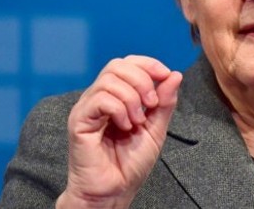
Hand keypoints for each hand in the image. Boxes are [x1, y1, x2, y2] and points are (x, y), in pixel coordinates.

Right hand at [56, 55, 182, 207]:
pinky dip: (119, 109)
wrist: (115, 191)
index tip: (165, 76)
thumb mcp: (156, 128)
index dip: (148, 64)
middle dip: (142, 80)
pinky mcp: (79, 121)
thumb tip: (174, 74)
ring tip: (137, 122)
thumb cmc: (130, 164)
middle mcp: (98, 98)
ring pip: (109, 80)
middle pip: (117, 65)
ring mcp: (87, 108)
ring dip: (132, 98)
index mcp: (115, 96)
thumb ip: (164, 102)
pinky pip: (100, 99)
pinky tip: (125, 126)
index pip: (127, 63)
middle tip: (151, 105)